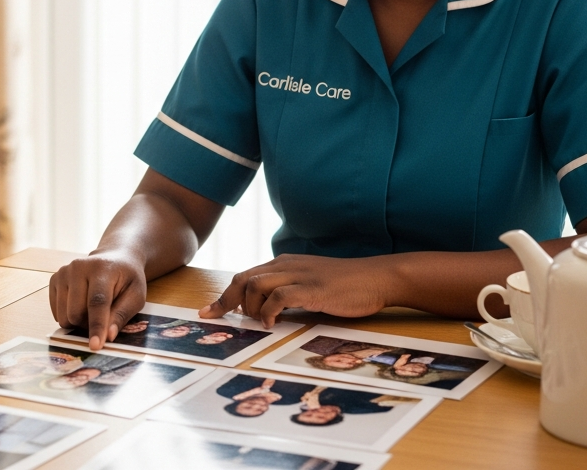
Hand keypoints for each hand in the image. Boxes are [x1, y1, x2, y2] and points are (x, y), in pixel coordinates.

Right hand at [49, 251, 147, 350]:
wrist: (115, 257)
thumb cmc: (127, 279)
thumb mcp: (136, 295)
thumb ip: (122, 315)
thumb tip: (109, 336)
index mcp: (102, 269)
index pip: (97, 302)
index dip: (97, 326)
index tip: (96, 346)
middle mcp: (78, 267)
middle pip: (75, 313)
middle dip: (88, 325)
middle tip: (102, 319)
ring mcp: (64, 272)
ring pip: (64, 315)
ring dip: (78, 322)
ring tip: (92, 311)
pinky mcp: (54, 279)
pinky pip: (56, 312)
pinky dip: (69, 316)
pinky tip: (80, 304)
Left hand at [198, 254, 394, 325]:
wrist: (377, 278)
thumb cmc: (347, 285)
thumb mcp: (311, 284)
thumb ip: (289, 292)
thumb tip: (269, 311)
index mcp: (285, 263)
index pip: (246, 276)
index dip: (224, 295)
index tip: (208, 312)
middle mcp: (287, 265)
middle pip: (243, 278)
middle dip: (225, 300)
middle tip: (215, 318)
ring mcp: (299, 275)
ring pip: (255, 284)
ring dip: (249, 307)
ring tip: (259, 322)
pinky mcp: (312, 289)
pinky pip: (279, 296)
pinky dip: (269, 310)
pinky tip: (272, 323)